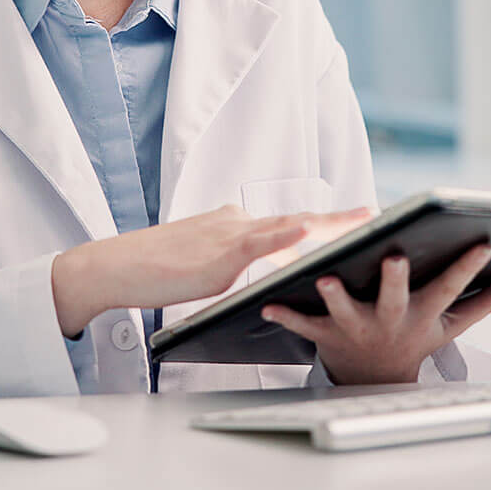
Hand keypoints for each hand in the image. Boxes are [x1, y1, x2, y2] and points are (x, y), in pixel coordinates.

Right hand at [51, 205, 371, 337]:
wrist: (115, 267)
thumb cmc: (153, 271)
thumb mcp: (201, 265)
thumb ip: (230, 264)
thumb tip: (254, 275)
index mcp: (233, 226)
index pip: (287, 224)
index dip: (323, 224)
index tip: (354, 221)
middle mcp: (236, 224)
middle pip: (298, 220)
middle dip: (338, 219)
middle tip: (375, 214)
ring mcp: (228, 236)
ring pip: (289, 226)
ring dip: (329, 224)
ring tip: (363, 220)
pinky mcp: (218, 254)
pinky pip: (260, 242)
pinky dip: (287, 236)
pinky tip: (311, 231)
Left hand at [260, 244, 490, 385]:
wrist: (374, 382)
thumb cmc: (414, 339)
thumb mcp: (451, 326)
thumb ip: (487, 302)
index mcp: (422, 312)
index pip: (450, 286)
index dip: (467, 266)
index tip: (481, 243)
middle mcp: (391, 319)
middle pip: (395, 297)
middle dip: (395, 279)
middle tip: (395, 257)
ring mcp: (357, 327)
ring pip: (344, 310)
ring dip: (335, 295)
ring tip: (323, 277)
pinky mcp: (324, 334)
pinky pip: (302, 324)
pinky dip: (284, 313)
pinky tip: (267, 301)